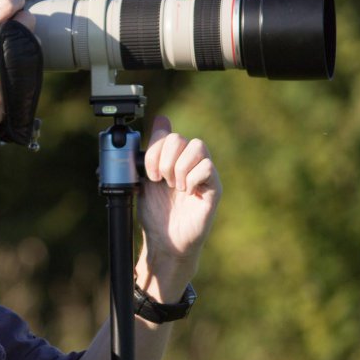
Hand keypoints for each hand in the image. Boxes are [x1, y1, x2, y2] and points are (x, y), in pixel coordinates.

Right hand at [0, 0, 31, 144]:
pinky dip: (27, 55)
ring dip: (26, 37)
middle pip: (27, 19)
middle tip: (13, 22)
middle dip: (23, 17)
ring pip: (32, 39)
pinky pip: (32, 59)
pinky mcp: (19, 79)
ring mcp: (12, 64)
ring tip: (14, 42)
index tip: (13, 0)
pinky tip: (16, 59)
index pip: (8, 4)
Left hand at [135, 116, 221, 299]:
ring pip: (197, 147)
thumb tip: (162, 118)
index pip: (168, 133)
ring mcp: (203, 174)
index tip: (148, 172)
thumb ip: (151, 152)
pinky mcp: (213, 188)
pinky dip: (192, 179)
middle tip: (161, 181)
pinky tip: (187, 193)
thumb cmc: (156, 213)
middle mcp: (189, 163)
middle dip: (164, 159)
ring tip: (174, 187)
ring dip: (179, 168)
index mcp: (172, 159)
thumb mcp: (145, 179)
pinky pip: (207, 167)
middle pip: (180, 138)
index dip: (155, 147)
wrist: (164, 241)